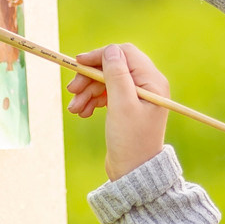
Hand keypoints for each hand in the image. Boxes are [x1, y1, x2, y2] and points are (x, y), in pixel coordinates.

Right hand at [67, 43, 168, 179]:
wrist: (133, 173)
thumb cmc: (131, 141)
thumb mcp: (122, 105)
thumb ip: (116, 75)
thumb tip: (110, 50)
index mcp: (152, 81)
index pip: (124, 54)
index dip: (100, 56)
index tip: (78, 64)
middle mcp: (147, 85)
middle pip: (112, 67)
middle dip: (90, 77)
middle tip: (71, 91)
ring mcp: (137, 97)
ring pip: (106, 81)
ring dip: (87, 91)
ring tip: (74, 109)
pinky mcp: (126, 108)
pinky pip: (105, 95)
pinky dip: (92, 101)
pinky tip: (82, 113)